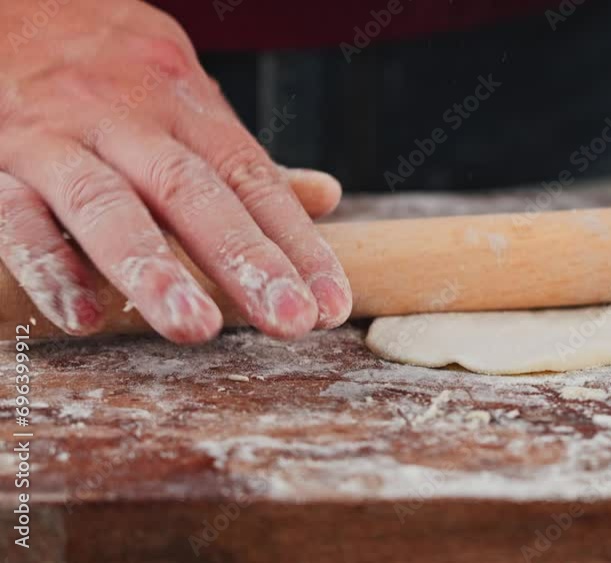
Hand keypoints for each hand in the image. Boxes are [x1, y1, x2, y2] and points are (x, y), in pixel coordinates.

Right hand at [0, 0, 350, 341]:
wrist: (1, 5)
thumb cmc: (105, 68)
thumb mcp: (182, 94)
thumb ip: (242, 158)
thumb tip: (324, 197)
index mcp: (185, 106)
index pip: (253, 180)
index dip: (298, 244)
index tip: (330, 304)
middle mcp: (127, 120)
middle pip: (193, 192)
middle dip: (246, 260)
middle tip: (289, 321)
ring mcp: (58, 140)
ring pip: (106, 206)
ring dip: (154, 270)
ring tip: (197, 329)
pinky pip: (18, 217)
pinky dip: (49, 268)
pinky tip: (84, 317)